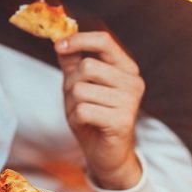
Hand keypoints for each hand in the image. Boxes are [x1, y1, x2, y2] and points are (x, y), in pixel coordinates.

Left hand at [55, 31, 144, 190]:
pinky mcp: (122, 121)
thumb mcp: (80, 84)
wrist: (107, 155)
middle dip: (71, 83)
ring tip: (84, 113)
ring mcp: (130, 102)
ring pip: (81, 90)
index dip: (79, 40)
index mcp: (127, 68)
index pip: (104, 41)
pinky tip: (87, 124)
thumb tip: (60, 37)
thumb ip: (73, 61)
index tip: (58, 46)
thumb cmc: (93, 115)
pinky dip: (76, 118)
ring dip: (73, 103)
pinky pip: (82, 110)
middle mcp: (133, 82)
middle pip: (87, 66)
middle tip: (76, 99)